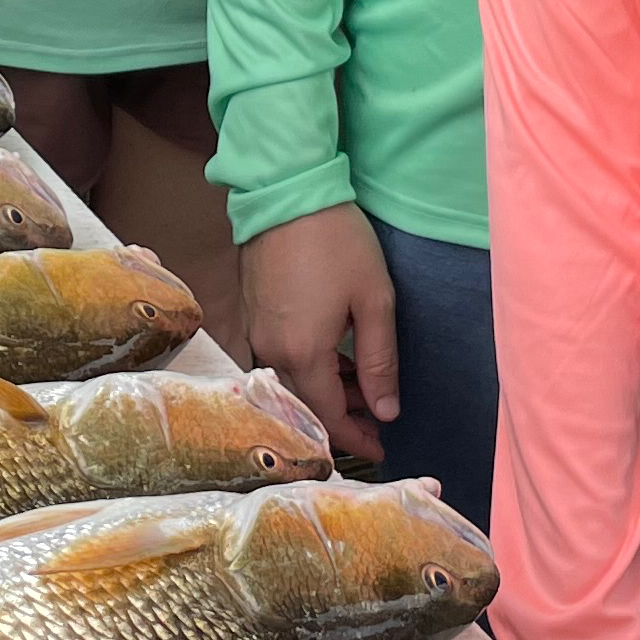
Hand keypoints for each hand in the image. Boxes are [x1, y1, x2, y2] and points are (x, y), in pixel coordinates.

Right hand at [241, 201, 398, 467]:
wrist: (286, 191)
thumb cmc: (338, 242)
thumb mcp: (374, 301)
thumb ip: (380, 362)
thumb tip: (387, 412)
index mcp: (302, 354)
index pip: (327, 417)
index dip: (356, 438)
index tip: (383, 448)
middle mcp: (271, 350)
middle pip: (305, 404)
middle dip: (342, 418)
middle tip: (378, 418)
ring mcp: (256, 330)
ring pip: (292, 381)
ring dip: (325, 392)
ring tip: (362, 386)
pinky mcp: (252, 311)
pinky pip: (280, 357)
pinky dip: (309, 368)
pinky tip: (334, 357)